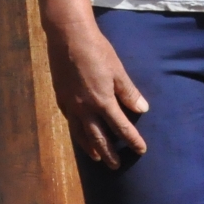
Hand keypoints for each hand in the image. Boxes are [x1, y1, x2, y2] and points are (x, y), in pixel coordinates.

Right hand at [44, 16, 148, 169]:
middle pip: (98, 138)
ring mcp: (70, 105)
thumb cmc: (97, 51)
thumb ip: (129, 92)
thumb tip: (142, 109)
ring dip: (90, 148)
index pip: (121, 128)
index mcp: (102, 101)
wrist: (68, 37)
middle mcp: (85, 109)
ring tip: (96, 158)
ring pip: (80, 134)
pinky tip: (80, 133)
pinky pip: (71, 123)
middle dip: (108, 153)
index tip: (141, 150)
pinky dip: (77, 133)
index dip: (132, 140)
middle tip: (115, 165)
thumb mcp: (117, 70)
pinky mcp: (61, 99)